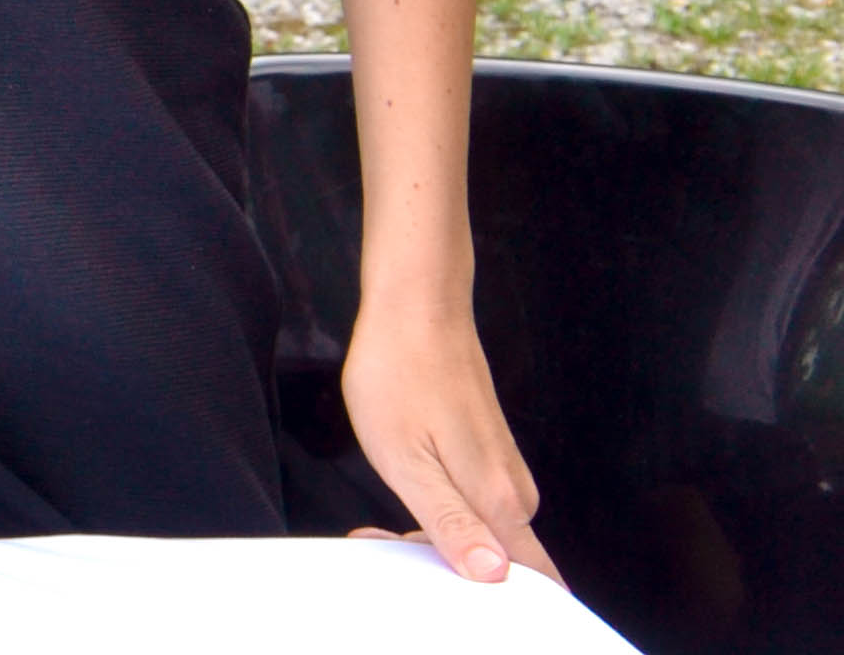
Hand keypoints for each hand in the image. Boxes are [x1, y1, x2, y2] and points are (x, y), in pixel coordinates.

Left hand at [343, 300, 552, 584]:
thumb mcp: (407, 461)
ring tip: (379, 522)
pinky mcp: (487, 455)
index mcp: (501, 503)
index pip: (536, 581)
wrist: (416, 309)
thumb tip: (494, 575)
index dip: (500, 606)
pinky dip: (436, 512)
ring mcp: (503, 472)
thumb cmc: (402, 376)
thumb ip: (451, 523)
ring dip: (433, 539)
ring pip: (481, 535)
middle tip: (381, 541)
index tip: (448, 600)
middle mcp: (515, 493)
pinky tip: (401, 492)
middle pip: (498, 565)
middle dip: (443, 570)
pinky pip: (471, 507)